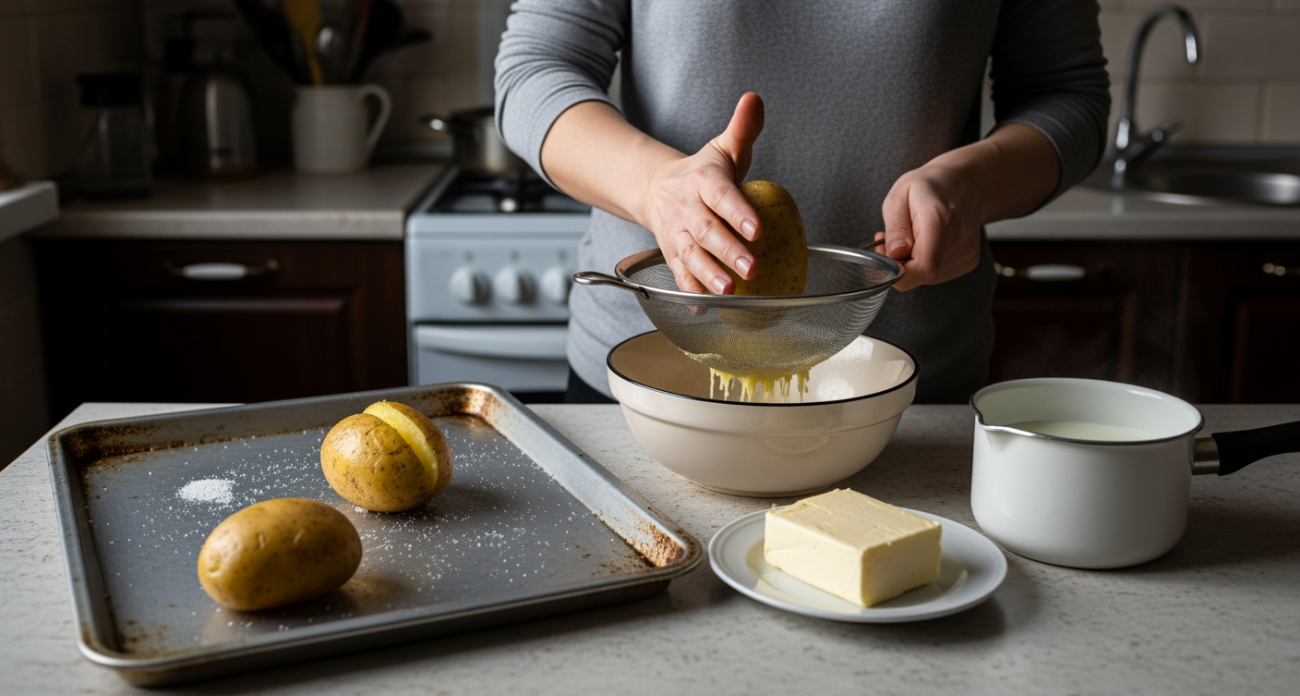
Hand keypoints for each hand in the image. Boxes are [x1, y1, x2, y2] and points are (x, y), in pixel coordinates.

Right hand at [640, 92, 765, 294]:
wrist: (655, 188)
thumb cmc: (702, 173)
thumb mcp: (722, 148)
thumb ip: (742, 128)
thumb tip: (755, 99)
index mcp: (703, 181)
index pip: (721, 196)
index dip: (738, 213)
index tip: (757, 229)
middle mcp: (686, 209)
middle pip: (706, 231)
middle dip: (728, 251)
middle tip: (752, 267)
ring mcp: (676, 234)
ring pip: (690, 256)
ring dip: (708, 276)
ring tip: (729, 292)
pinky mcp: (671, 254)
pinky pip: (678, 275)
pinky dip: (689, 293)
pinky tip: (704, 309)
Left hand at [875, 158, 983, 291]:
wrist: (965, 184)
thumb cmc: (928, 187)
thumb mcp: (899, 196)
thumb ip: (895, 228)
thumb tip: (894, 256)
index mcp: (939, 220)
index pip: (923, 267)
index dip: (898, 271)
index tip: (885, 254)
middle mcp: (958, 240)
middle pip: (922, 275)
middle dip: (899, 265)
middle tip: (891, 241)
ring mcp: (967, 253)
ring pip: (927, 278)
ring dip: (911, 264)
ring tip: (910, 238)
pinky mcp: (969, 262)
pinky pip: (937, 276)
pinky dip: (924, 264)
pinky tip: (925, 244)